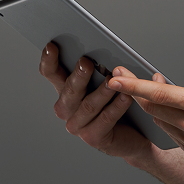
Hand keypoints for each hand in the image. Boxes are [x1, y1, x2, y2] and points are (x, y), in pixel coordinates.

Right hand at [40, 42, 152, 159]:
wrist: (133, 136)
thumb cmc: (119, 106)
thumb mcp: (109, 85)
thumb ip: (103, 72)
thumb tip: (105, 56)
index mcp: (66, 91)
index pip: (51, 74)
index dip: (49, 61)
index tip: (52, 46)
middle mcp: (67, 109)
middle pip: (69, 90)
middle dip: (78, 76)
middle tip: (86, 62)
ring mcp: (77, 125)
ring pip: (88, 106)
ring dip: (102, 91)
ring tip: (113, 80)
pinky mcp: (93, 138)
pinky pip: (105, 119)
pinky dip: (116, 107)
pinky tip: (126, 97)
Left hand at [107, 38, 183, 180]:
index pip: (160, 93)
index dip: (134, 86)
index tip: (116, 78)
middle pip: (152, 107)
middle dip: (133, 91)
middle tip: (121, 76)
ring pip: (159, 120)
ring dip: (150, 104)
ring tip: (148, 89)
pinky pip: (171, 132)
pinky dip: (164, 118)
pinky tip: (169, 108)